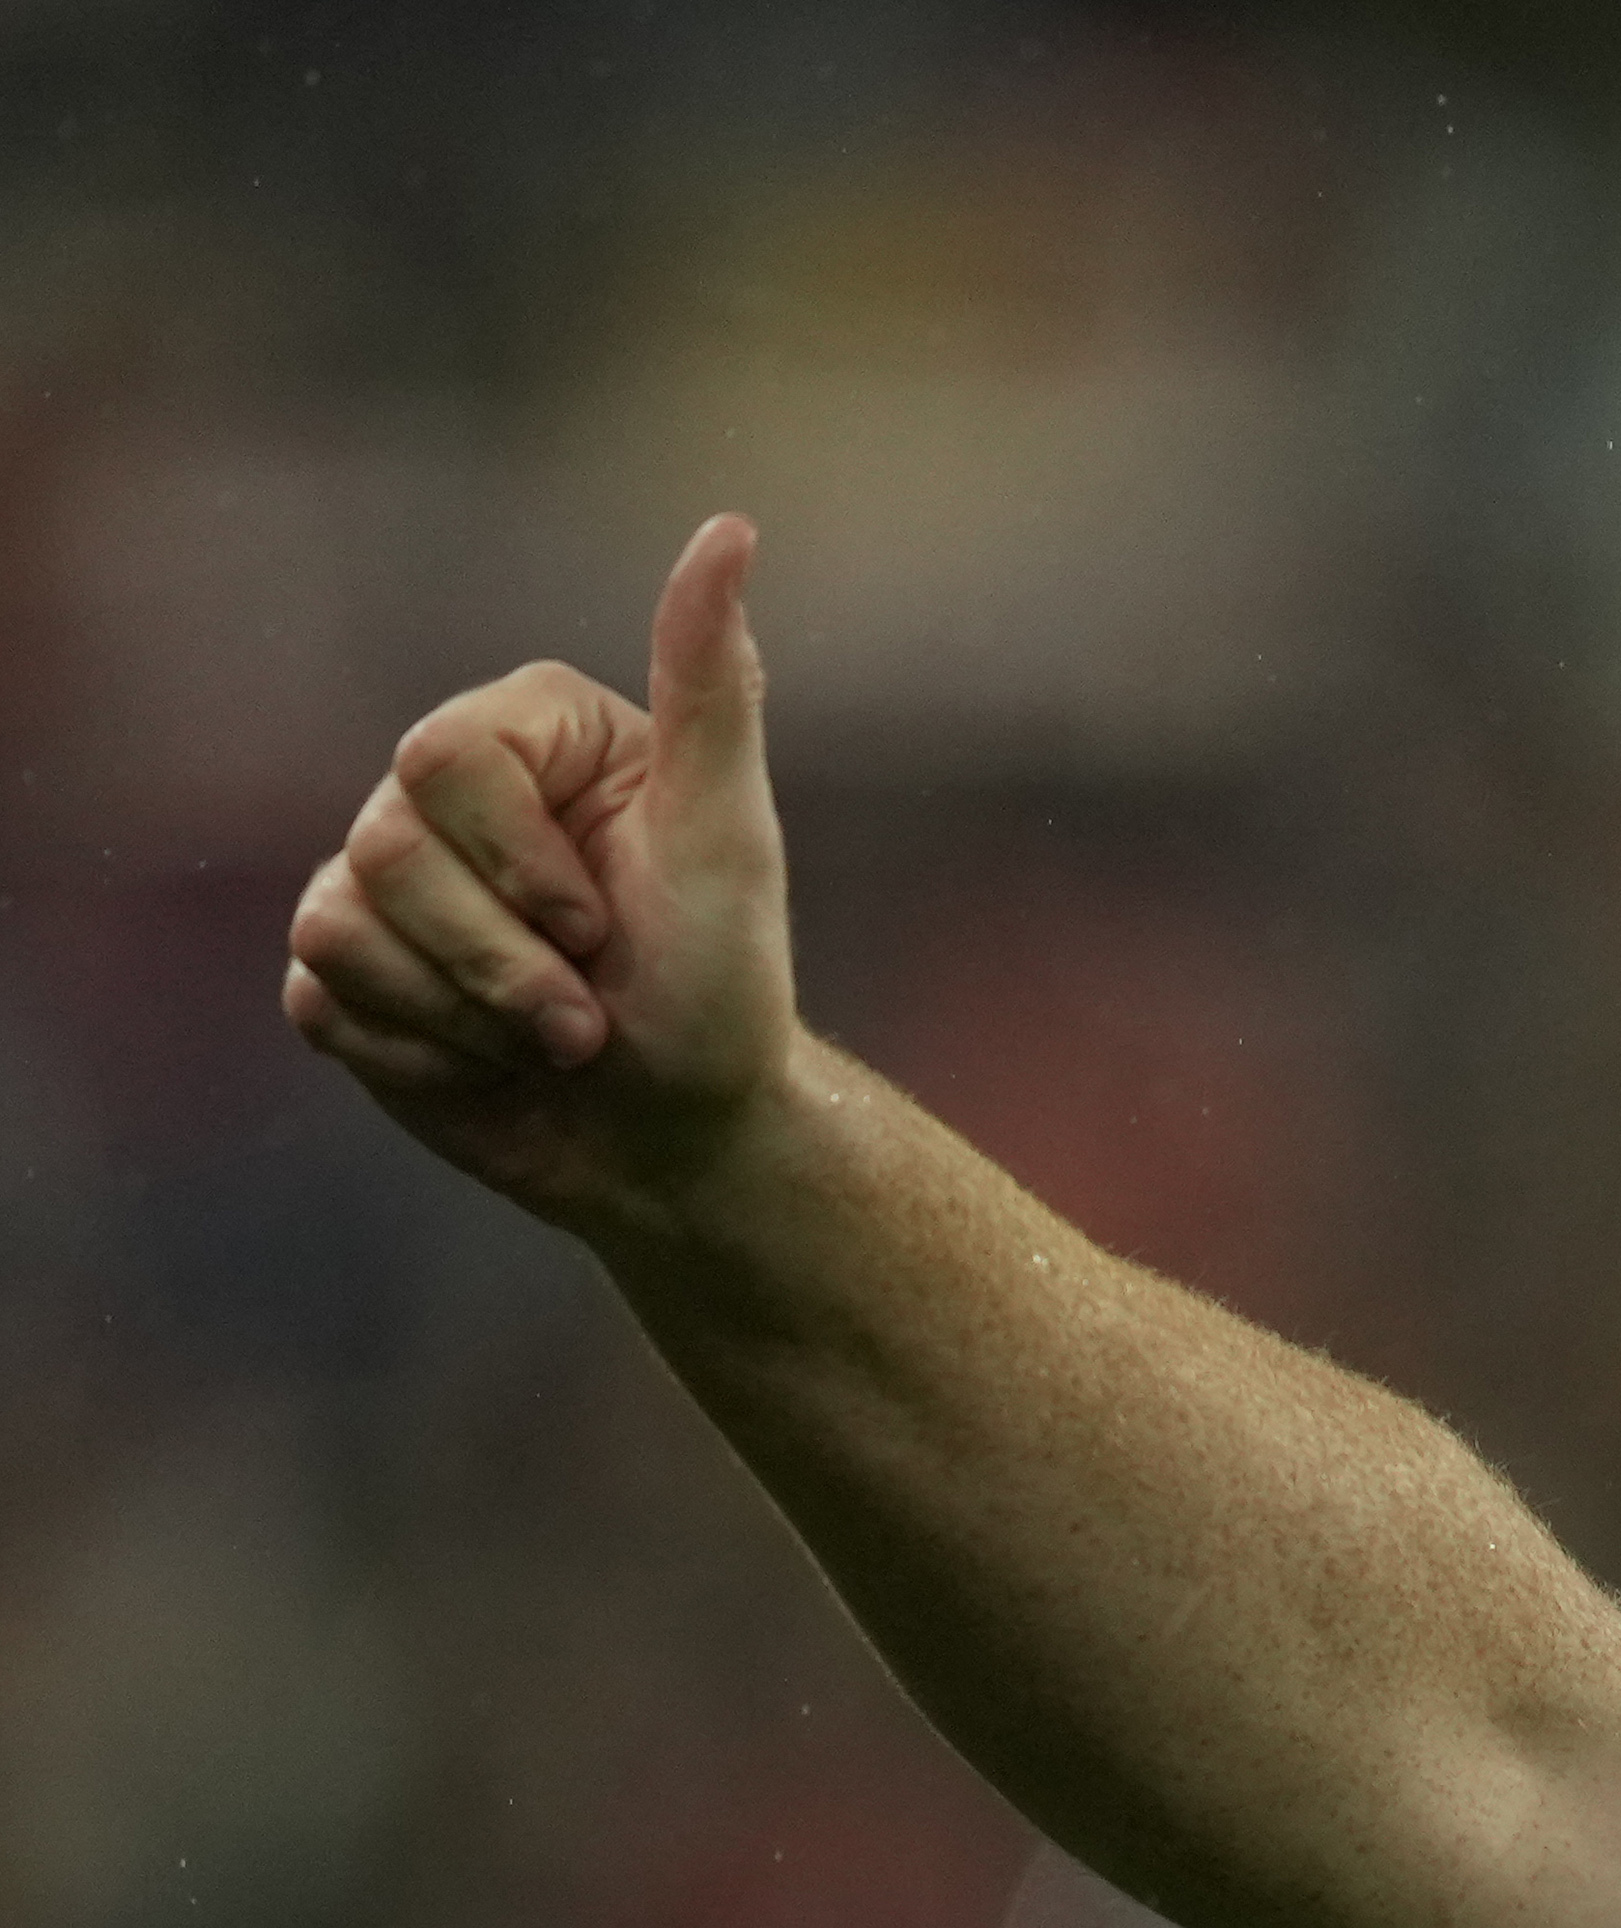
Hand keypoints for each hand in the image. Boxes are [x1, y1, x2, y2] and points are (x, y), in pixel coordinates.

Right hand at [283, 515, 800, 1240]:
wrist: (682, 1137)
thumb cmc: (721, 987)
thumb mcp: (728, 835)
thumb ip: (711, 686)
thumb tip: (728, 528)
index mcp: (526, 736)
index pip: (442, 759)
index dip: (524, 866)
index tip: (608, 921)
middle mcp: (440, 795)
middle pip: (385, 847)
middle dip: (504, 959)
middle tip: (588, 1011)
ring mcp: (380, 883)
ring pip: (343, 929)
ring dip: (470, 1016)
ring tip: (552, 1040)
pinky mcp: (343, 973)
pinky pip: (323, 999)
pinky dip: (422, 1054)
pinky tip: (488, 1065)